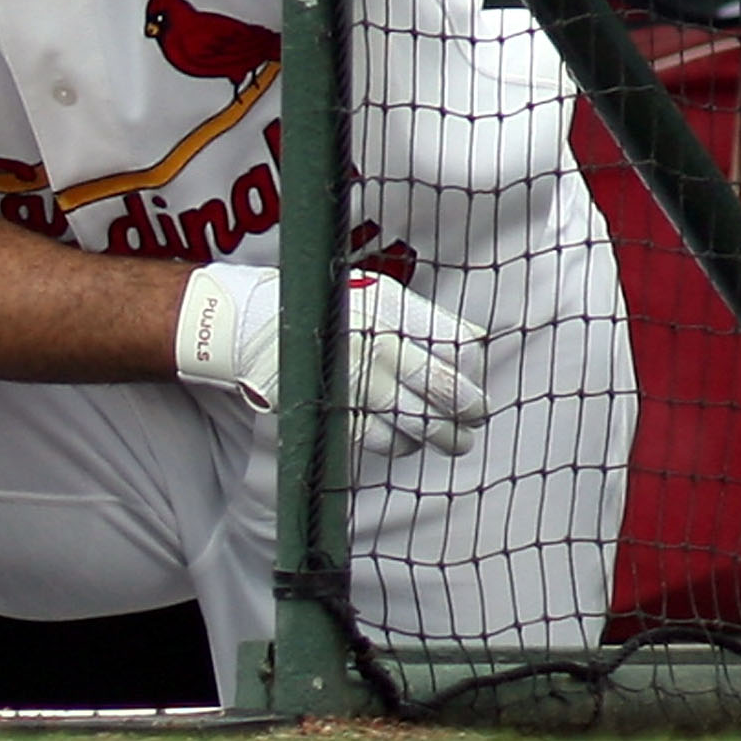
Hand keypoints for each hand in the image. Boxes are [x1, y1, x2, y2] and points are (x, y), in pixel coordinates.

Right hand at [172, 261, 490, 457]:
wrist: (259, 328)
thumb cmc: (332, 310)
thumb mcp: (381, 296)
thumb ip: (426, 320)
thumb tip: (480, 342)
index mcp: (394, 313)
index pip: (459, 347)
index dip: (473, 369)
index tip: (473, 376)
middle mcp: (379, 350)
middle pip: (448, 392)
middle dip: (471, 410)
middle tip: (475, 416)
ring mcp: (357, 386)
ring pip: (420, 426)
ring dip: (442, 437)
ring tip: (450, 438)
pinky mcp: (336, 414)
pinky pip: (383, 442)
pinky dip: (401, 444)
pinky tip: (405, 438)